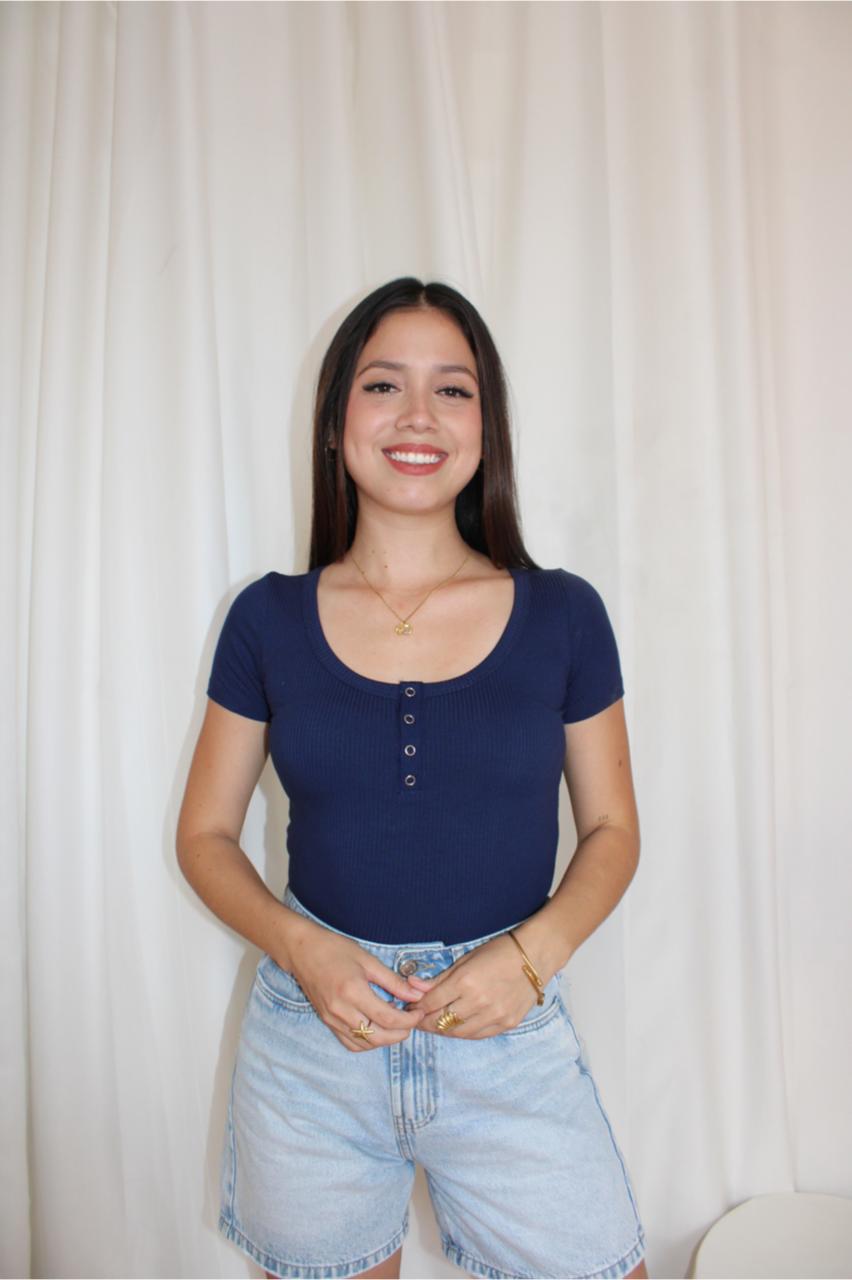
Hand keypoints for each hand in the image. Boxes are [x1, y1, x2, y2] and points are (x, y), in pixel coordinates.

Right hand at [283, 917, 435, 1052]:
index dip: (409, 1020)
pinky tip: (377, 1027)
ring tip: (396, 1023)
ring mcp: (331, 1019)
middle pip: (378, 1037)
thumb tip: (416, 995)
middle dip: (401, 1033)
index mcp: (352, 991)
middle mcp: (340, 1010)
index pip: (387, 1018)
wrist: (301, 951)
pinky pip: (350, 1043)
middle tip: (412, 1020)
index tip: (419, 1011)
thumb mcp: (368, 960)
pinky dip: (368, 1042)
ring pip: (365, 1044)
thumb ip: (393, 981)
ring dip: (385, 1039)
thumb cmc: (334, 949)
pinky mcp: (327, 1022)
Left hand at [404, 932, 539, 1038]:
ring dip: (442, 1029)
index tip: (410, 1008)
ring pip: (458, 1033)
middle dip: (425, 1022)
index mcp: (465, 981)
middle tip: (418, 1019)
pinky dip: (464, 1032)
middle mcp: (479, 1002)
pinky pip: (477, 1035)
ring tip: (435, 1023)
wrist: (535, 956)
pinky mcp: (506, 1024)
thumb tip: (413, 986)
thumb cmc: (498, 952)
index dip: (417, 1008)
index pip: (431, 1003)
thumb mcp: (466, 960)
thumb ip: (439, 978)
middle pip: (441, 1022)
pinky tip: (456, 1025)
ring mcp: (494, 1015)